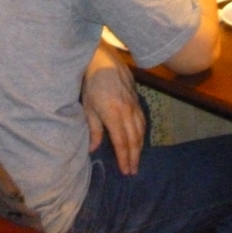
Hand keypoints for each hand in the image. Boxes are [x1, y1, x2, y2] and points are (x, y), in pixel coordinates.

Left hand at [82, 43, 145, 174]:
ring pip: (141, 129)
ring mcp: (134, 104)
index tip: (125, 170)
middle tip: (133, 170)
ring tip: (137, 159)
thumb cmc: (91, 85)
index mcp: (114, 115)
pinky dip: (143, 132)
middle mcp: (127, 111)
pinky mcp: (137, 99)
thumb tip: (94, 149)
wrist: (104, 61)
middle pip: (135, 138)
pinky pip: (143, 119)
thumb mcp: (88, 108)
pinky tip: (140, 138)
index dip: (124, 158)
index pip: (122, 142)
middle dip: (134, 156)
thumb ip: (94, 129)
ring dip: (140, 146)